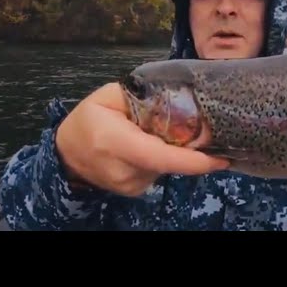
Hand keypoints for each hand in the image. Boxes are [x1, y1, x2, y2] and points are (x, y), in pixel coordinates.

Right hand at [55, 83, 228, 196]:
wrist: (66, 154)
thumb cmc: (89, 118)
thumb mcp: (109, 96)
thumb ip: (142, 95)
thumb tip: (180, 99)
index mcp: (114, 141)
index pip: (159, 156)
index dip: (192, 160)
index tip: (220, 159)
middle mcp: (123, 169)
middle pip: (169, 161)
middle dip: (191, 148)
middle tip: (202, 131)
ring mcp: (129, 185)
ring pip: (167, 166)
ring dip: (174, 150)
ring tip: (159, 133)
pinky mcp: (135, 191)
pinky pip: (160, 171)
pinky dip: (164, 158)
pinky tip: (151, 146)